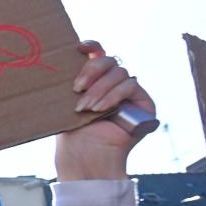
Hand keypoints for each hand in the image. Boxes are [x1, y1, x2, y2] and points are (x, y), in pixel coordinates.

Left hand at [55, 41, 154, 181]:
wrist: (85, 158)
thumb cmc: (72, 135)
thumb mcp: (66, 102)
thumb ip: (72, 80)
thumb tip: (60, 56)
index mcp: (94, 81)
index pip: (98, 55)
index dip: (92, 46)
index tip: (79, 47)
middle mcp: (113, 85)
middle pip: (110, 60)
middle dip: (92, 71)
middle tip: (77, 88)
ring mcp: (130, 93)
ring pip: (120, 73)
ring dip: (100, 89)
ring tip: (85, 107)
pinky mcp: (144, 103)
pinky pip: (131, 85)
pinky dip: (114, 95)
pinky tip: (101, 109)